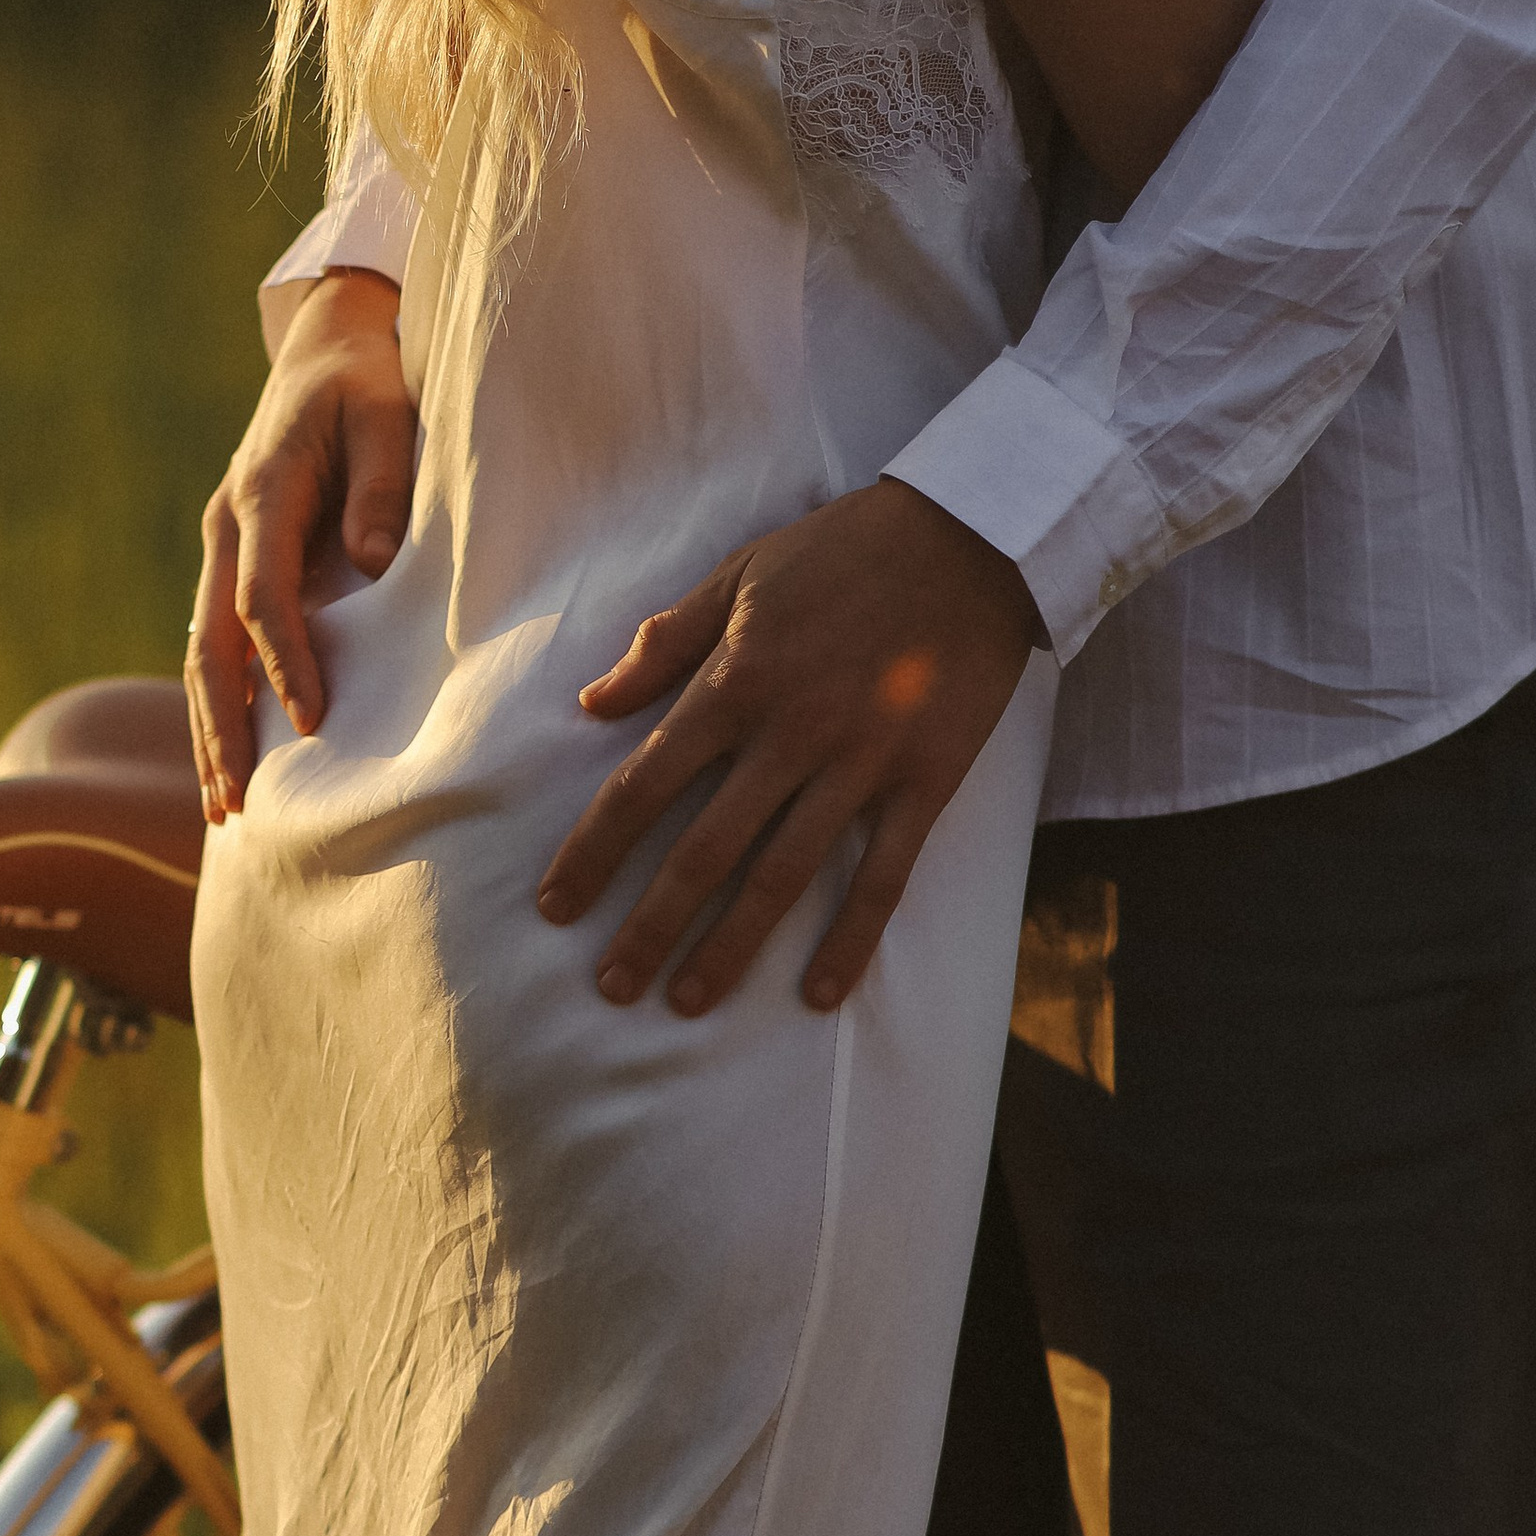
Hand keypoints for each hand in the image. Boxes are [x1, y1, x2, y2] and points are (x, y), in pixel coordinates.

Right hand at [186, 270, 414, 822]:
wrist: (328, 349)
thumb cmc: (368, 380)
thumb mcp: (387, 412)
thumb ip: (383, 483)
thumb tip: (369, 562)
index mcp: (261, 492)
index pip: (260, 596)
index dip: (283, 661)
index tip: (311, 719)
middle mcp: (227, 527)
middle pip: (211, 645)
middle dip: (220, 727)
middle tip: (233, 800)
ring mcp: (222, 550)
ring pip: (204, 657)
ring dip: (210, 735)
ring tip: (222, 810)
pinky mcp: (233, 567)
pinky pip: (218, 649)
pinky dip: (221, 709)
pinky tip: (230, 766)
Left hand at [536, 481, 1046, 1013]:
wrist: (978, 533)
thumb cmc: (848, 551)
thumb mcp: (743, 574)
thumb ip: (669, 643)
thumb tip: (593, 702)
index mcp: (736, 684)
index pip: (642, 787)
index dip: (593, 853)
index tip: (558, 906)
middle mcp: (790, 735)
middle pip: (704, 852)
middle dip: (650, 927)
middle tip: (614, 987)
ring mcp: (860, 765)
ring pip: (782, 877)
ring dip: (731, 947)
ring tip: (688, 1003)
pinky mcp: (925, 782)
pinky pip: (883, 877)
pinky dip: (851, 939)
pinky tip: (818, 994)